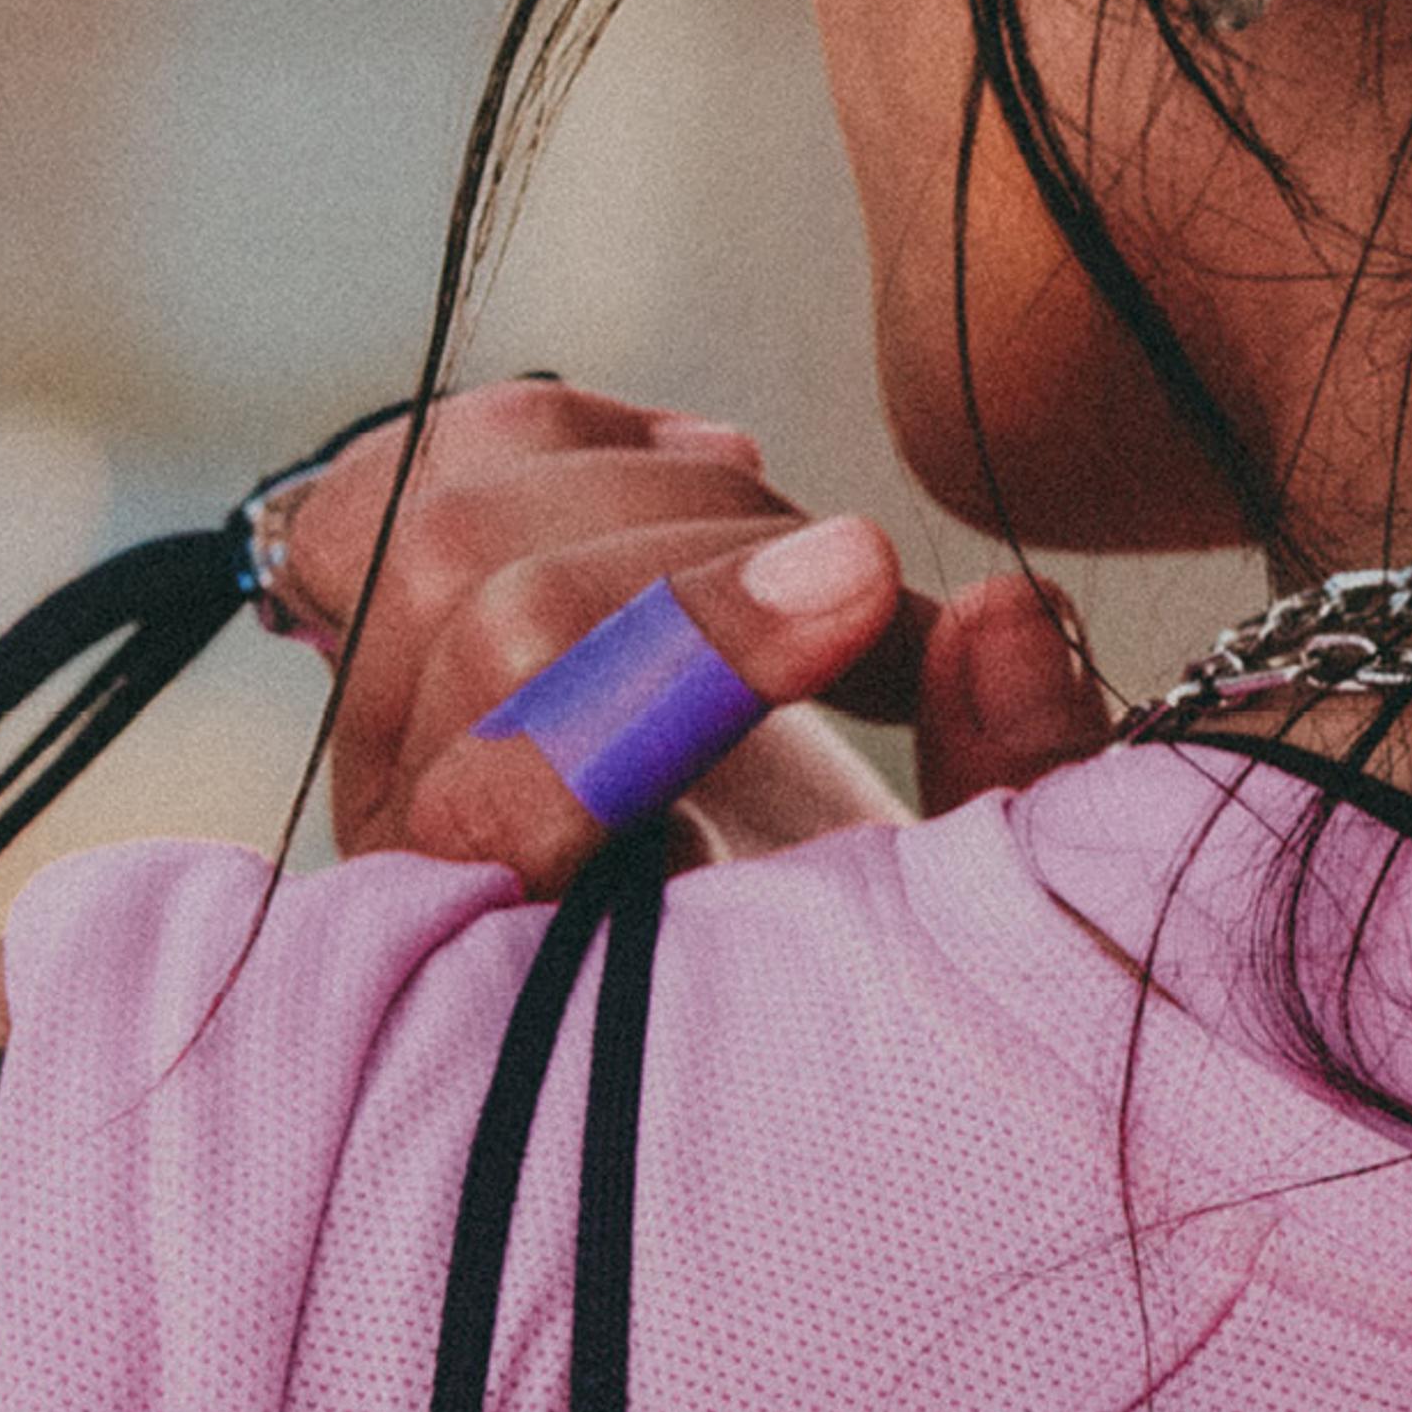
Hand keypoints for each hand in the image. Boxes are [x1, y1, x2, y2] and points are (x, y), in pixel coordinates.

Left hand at [261, 384, 1109, 891]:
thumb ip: (1019, 783)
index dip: (694, 654)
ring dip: (662, 494)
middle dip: (711, 563)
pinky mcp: (396, 644)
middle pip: (480, 609)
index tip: (872, 584)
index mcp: (544, 980)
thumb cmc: (887, 954)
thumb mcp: (984, 903)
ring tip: (798, 550)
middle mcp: (422, 868)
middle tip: (871, 589)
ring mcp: (392, 743)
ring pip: (440, 518)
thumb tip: (1005, 613)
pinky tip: (697, 465)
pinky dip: (574, 432)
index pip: (517, 790)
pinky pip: (417, 472)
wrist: (782, 962)